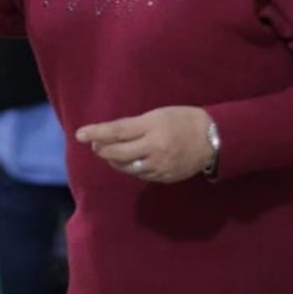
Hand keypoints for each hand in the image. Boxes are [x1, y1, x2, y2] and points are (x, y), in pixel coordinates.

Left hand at [75, 106, 213, 183]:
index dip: (97, 133)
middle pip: (118, 154)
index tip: (79, 134)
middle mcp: (155, 148)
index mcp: (153, 128)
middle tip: (95, 146)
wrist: (213, 139)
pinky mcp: (164, 177)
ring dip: (114, 161)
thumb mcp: (158, 115)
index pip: (118, 131)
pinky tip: (129, 161)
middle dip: (102, 150)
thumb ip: (134, 125)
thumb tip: (110, 135)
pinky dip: (130, 168)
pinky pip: (140, 174)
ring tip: (110, 152)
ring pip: (127, 167)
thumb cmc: (182, 119)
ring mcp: (160, 166)